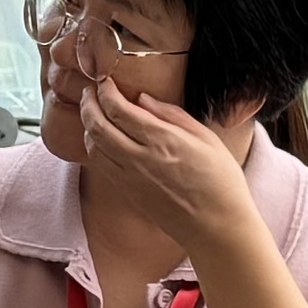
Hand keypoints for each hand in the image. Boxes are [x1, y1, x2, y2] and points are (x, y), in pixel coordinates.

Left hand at [73, 78, 264, 270]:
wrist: (217, 226)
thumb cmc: (220, 181)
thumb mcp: (206, 138)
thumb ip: (172, 115)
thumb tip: (143, 99)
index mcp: (163, 140)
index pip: (120, 110)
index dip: (106, 92)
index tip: (104, 81)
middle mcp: (140, 158)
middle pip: (98, 126)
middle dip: (88, 104)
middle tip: (88, 91)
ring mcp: (130, 178)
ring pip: (94, 146)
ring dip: (87, 125)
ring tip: (91, 112)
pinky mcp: (128, 193)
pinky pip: (101, 165)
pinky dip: (94, 147)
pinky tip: (100, 139)